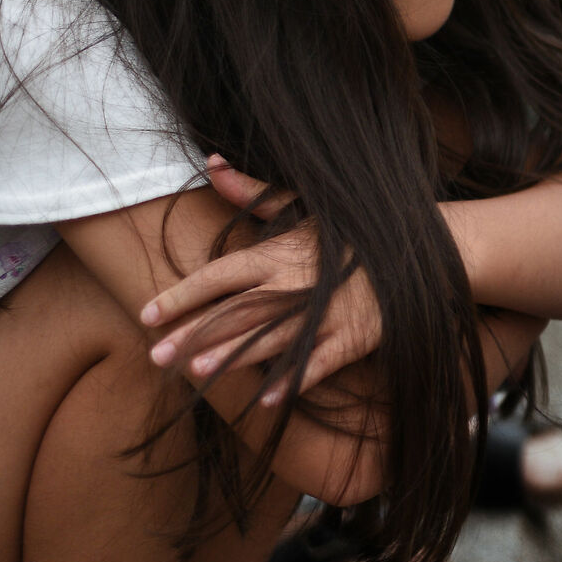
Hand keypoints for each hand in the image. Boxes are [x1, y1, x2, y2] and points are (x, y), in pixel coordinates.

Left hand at [139, 158, 380, 403]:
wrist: (415, 250)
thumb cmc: (351, 231)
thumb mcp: (303, 205)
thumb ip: (253, 191)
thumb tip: (211, 163)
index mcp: (278, 253)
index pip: (218, 275)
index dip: (182, 294)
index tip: (147, 313)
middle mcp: (295, 285)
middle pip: (236, 312)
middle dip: (195, 334)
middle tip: (156, 356)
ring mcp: (325, 313)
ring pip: (271, 339)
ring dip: (234, 356)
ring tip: (197, 374)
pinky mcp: (353, 336)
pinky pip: (319, 363)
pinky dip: (294, 381)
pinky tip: (266, 399)